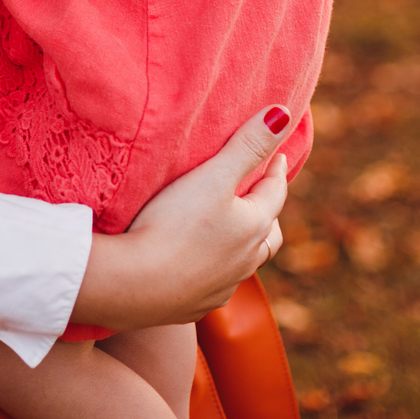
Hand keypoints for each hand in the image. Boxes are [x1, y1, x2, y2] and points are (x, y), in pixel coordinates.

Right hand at [70, 106, 291, 331]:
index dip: (276, 169)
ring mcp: (221, 287)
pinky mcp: (195, 304)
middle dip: (267, 211)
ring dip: (244, 243)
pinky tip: (200, 263)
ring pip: (244, 261)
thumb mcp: (212, 175)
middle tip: (260, 193)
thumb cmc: (174, 223)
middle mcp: (245, 261)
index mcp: (253, 227)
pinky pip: (217, 283)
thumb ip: (248, 145)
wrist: (134, 284)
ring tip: (232, 229)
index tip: (278, 154)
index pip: (275, 192)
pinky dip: (217, 267)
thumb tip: (284, 114)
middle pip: (269, 234)